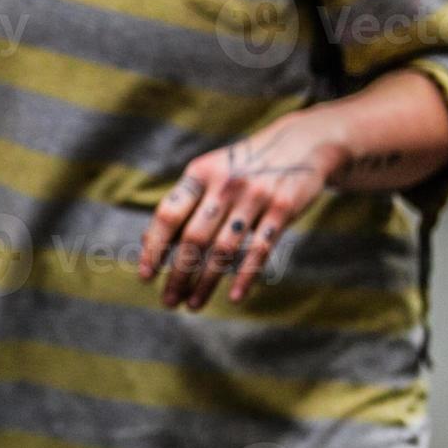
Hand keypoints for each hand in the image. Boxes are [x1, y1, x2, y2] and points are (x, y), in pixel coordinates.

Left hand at [139, 115, 345, 307]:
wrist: (301, 143)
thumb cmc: (242, 167)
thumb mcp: (209, 174)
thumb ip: (182, 205)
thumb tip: (145, 242)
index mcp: (199, 174)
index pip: (168, 215)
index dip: (153, 247)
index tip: (146, 276)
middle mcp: (224, 184)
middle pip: (193, 238)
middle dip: (178, 275)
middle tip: (169, 301)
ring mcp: (255, 196)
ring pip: (224, 249)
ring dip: (206, 282)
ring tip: (193, 305)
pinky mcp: (283, 208)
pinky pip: (260, 249)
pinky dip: (246, 276)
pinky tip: (235, 297)